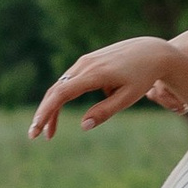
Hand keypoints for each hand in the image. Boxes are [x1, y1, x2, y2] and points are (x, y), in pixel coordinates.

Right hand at [28, 34, 187, 140]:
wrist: (152, 51)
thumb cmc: (143, 76)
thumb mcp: (128, 97)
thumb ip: (105, 111)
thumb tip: (83, 126)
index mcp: (95, 74)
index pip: (62, 94)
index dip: (46, 112)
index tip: (36, 130)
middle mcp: (85, 64)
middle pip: (55, 90)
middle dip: (44, 113)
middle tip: (35, 136)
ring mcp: (85, 61)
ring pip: (60, 86)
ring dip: (51, 109)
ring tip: (49, 133)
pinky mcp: (87, 61)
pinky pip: (68, 81)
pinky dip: (61, 98)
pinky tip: (59, 113)